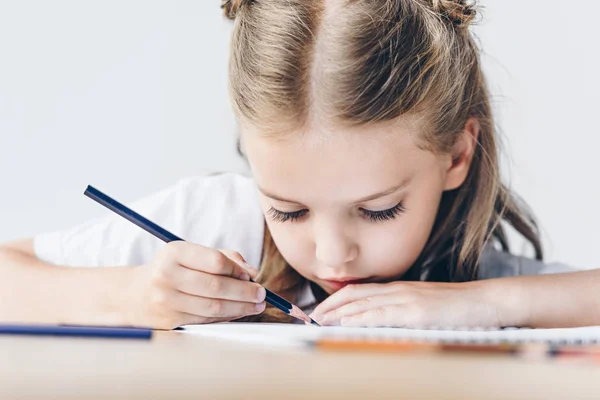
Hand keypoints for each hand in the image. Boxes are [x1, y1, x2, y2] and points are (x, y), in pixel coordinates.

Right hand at [126, 242, 265, 329]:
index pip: (215, 262)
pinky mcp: (169, 320)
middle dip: (245, 292)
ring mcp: (166, 300)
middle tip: (262, 294)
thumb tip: (251, 273)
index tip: (252, 276)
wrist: (134, 294)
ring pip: (213, 307)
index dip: (238, 270)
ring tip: (257, 305)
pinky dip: (227, 316)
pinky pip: (206, 319)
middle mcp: (167, 276)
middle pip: (216, 287)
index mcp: (174, 253)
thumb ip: (224, 258)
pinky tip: (240, 312)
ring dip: (241, 308)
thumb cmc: (172, 269)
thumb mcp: (192, 254)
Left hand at [310, 281, 502, 327]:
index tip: (319, 311)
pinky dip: (361, 319)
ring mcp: (407, 300)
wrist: (485, 301)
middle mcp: (398, 290)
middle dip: (329, 306)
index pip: (359, 291)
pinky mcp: (417, 312)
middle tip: (310, 318)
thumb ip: (401, 309)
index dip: (335, 299)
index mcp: (398, 288)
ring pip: (363, 304)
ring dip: (338, 313)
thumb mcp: (423, 304)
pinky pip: (383, 315)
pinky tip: (347, 324)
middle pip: (354, 295)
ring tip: (319, 322)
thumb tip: (380, 320)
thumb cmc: (457, 307)